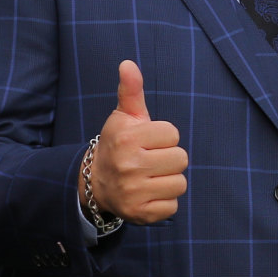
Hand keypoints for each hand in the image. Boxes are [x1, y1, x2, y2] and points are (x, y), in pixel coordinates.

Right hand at [82, 61, 187, 223]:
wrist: (96, 182)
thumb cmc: (120, 144)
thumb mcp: (124, 117)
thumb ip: (131, 90)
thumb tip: (128, 64)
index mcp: (127, 138)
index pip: (173, 134)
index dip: (163, 137)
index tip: (146, 142)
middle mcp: (128, 165)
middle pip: (181, 159)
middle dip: (169, 159)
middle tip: (149, 161)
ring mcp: (133, 191)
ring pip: (180, 183)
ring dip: (168, 181)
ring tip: (148, 177)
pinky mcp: (140, 213)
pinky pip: (173, 206)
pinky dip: (164, 202)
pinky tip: (147, 194)